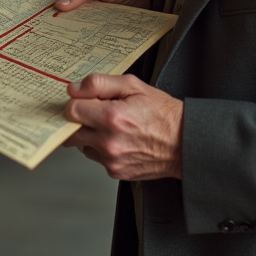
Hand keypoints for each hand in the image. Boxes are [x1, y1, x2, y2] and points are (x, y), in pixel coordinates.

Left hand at [63, 73, 182, 180]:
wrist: (184, 143)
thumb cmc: (163, 114)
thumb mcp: (133, 86)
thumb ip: (100, 83)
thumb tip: (75, 88)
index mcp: (112, 117)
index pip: (71, 110)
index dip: (76, 102)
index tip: (83, 100)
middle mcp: (109, 142)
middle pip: (70, 132)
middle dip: (79, 121)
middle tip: (93, 113)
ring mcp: (112, 160)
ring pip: (82, 145)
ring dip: (90, 135)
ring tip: (112, 127)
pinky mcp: (116, 172)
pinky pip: (97, 157)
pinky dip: (102, 148)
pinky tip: (119, 140)